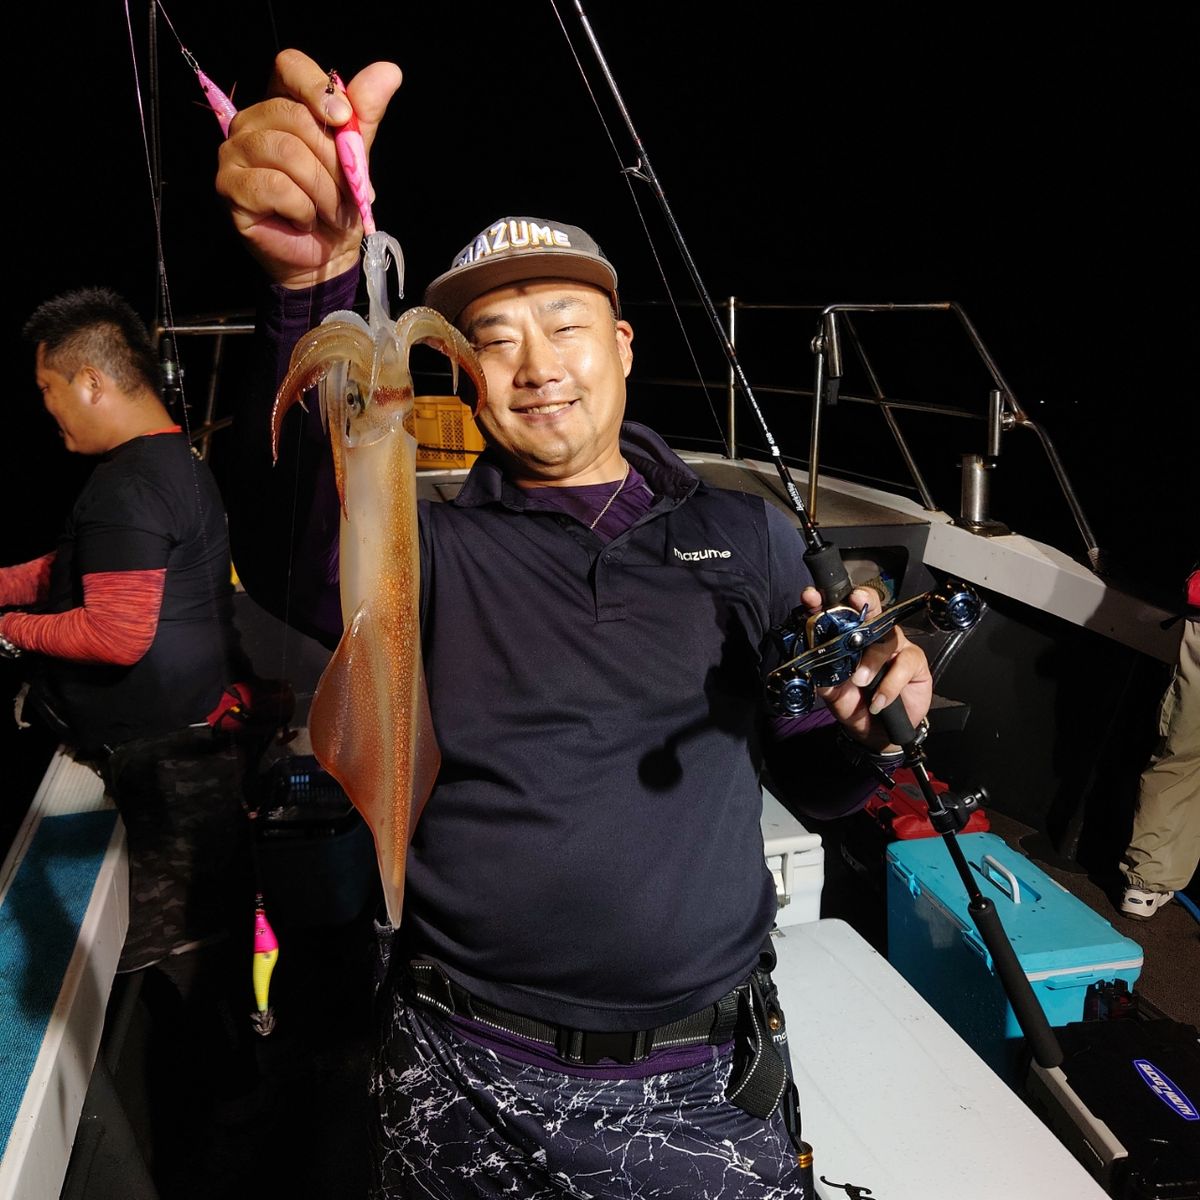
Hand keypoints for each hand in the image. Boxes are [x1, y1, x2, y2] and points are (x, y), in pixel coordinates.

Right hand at [216, 50, 402, 287]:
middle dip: (333, 160)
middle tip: (347, 192)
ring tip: (330, 211)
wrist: (328, 256)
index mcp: (280, 104)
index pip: (288, 66)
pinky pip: (274, 185)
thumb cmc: (337, 205)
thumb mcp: (356, 158)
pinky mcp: (230, 187)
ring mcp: (234, 153)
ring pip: (286, 151)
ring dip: (322, 189)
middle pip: (294, 116)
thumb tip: (389, 71)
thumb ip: (364, 116)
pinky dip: (301, 208)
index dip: (316, 86)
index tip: (344, 119)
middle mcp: (251, 122)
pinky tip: (304, 220)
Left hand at [800, 585, 932, 751]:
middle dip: (862, 601)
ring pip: (885, 639)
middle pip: (871, 609)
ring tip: (859, 682)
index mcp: (848, 639)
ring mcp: (894, 646)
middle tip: (854, 601)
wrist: (878, 733)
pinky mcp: (914, 661)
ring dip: (871, 661)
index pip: (838, 615)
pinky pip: (903, 663)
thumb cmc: (856, 706)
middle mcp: (872, 636)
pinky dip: (889, 685)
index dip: (826, 602)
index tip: (812, 597)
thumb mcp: (834, 694)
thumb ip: (824, 678)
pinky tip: (879, 702)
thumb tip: (812, 666)